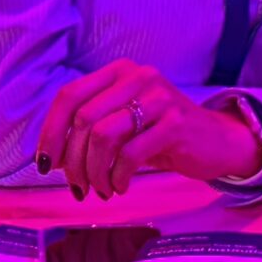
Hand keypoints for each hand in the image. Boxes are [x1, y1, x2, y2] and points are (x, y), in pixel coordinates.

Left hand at [34, 61, 261, 199]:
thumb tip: (49, 158)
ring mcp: (159, 98)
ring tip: (100, 190)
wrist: (216, 141)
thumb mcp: (124, 123)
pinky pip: (130, 154)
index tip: (45, 163)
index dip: (51, 131)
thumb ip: (90, 130)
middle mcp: (138, 76)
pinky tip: (120, 187)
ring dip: (94, 172)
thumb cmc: (160, 134)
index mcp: (119, 72)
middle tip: (78, 187)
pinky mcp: (175, 123)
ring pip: (103, 136)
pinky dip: (117, 177)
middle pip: (83, 119)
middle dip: (73, 161)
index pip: (69, 96)